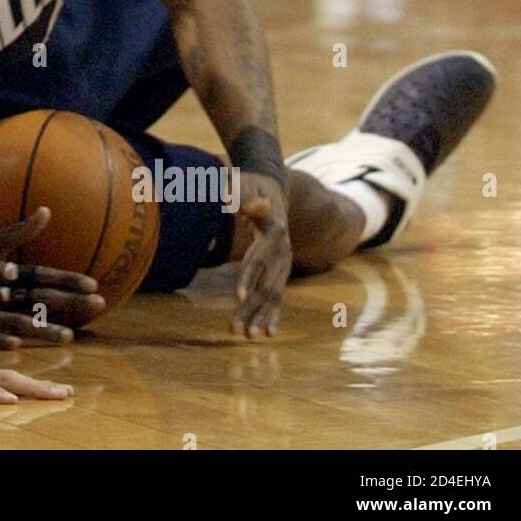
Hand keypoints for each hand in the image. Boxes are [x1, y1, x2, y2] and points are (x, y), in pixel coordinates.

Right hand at [0, 208, 105, 347]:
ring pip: (15, 321)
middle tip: (99, 304)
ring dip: (41, 328)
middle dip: (67, 302)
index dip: (66, 279)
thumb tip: (47, 210)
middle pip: (35, 298)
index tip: (93, 283)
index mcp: (1, 270)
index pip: (40, 274)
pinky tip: (18, 344)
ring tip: (69, 336)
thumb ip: (20, 232)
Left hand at [232, 173, 290, 338]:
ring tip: (249, 336)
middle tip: (237, 329)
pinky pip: (277, 294)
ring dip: (261, 316)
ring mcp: (285, 261)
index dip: (248, 277)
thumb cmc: (250, 186)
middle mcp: (283, 249)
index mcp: (273, 230)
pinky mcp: (281, 269)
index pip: (258, 257)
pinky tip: (267, 332)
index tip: (237, 297)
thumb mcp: (244, 184)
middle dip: (253, 307)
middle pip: (267, 282)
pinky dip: (272, 314)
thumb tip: (236, 203)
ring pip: (274, 293)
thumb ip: (239, 196)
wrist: (272, 188)